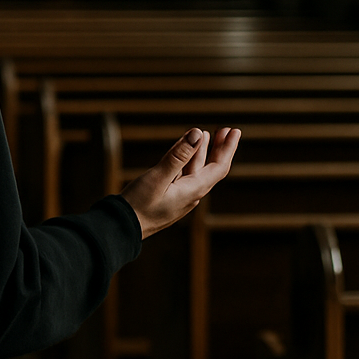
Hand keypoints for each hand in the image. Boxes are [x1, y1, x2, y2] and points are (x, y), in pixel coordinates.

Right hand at [119, 126, 240, 238]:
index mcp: (193, 190)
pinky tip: (184, 153)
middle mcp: (191, 194)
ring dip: (203, 152)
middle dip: (219, 148)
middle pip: (211, 168)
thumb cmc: (139, 204)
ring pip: (197, 170)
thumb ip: (178, 156)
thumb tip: (197, 133)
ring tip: (205, 135)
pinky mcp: (170, 196)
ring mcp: (181, 196)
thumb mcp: (158, 177)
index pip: (219, 167)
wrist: (123, 228)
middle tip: (226, 130)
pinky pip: (185, 174)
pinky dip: (188, 159)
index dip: (228, 148)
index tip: (234, 131)